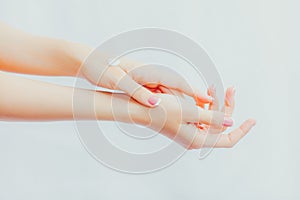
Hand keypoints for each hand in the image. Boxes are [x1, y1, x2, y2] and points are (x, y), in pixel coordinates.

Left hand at [80, 54, 212, 107]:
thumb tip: (156, 104)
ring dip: (182, 103)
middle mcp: (151, 74)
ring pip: (170, 93)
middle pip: (177, 89)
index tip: (208, 100)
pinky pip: (161, 93)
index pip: (176, 82)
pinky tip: (173, 109)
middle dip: (192, 100)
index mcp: (148, 72)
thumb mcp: (119, 81)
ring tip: (196, 114)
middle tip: (208, 111)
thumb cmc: (102, 70)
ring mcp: (147, 79)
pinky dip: (169, 102)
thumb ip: (138, 92)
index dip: (193, 92)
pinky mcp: (142, 83)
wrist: (90, 63)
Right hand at [111, 89, 240, 148]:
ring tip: (215, 88)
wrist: (140, 108)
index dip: (242, 130)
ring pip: (212, 119)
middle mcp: (196, 137)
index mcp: (198, 139)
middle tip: (230, 90)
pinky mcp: (186, 123)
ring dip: (216, 104)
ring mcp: (191, 130)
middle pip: (220, 125)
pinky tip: (207, 94)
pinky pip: (203, 115)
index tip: (252, 120)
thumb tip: (231, 122)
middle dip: (227, 107)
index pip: (228, 139)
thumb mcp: (189, 112)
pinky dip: (206, 105)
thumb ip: (212, 118)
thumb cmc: (160, 111)